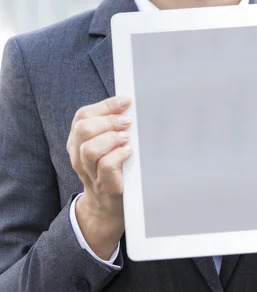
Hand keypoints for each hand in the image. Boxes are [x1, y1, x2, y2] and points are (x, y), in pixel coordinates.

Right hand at [66, 96, 131, 257]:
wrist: (107, 205)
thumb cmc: (110, 167)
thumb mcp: (104, 143)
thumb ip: (110, 124)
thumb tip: (127, 104)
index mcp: (77, 140)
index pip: (83, 115)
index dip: (105, 105)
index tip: (126, 101)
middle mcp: (78, 155)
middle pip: (83, 128)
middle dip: (109, 120)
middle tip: (127, 122)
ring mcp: (89, 172)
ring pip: (90, 148)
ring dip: (112, 138)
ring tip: (126, 138)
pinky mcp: (104, 185)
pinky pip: (105, 166)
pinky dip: (118, 155)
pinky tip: (128, 152)